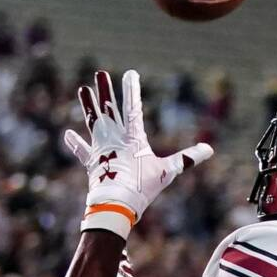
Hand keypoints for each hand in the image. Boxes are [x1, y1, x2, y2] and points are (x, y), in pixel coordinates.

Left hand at [63, 69, 212, 238]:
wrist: (116, 203)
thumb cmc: (142, 186)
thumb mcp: (168, 171)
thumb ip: (187, 158)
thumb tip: (210, 150)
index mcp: (132, 136)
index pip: (133, 107)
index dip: (132, 89)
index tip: (130, 73)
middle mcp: (113, 137)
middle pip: (109, 109)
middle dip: (106, 90)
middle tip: (100, 73)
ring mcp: (100, 148)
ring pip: (92, 121)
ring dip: (88, 105)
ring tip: (83, 90)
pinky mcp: (92, 162)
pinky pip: (81, 150)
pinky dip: (75, 143)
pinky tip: (67, 134)